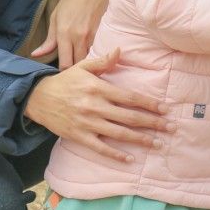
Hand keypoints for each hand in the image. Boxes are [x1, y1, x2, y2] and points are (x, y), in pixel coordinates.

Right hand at [24, 48, 174, 161]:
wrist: (38, 98)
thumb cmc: (66, 81)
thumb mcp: (83, 66)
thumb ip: (104, 61)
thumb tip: (120, 51)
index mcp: (99, 89)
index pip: (130, 98)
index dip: (150, 104)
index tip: (166, 109)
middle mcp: (96, 107)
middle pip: (130, 117)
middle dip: (153, 123)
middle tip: (171, 128)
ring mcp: (87, 124)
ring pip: (119, 133)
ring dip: (141, 139)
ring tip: (159, 143)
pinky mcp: (79, 137)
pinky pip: (100, 148)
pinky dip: (115, 155)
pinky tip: (130, 159)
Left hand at [31, 0, 109, 68]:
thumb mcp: (55, 17)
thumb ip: (49, 40)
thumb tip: (36, 54)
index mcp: (64, 33)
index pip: (65, 64)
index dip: (64, 72)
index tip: (62, 73)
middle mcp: (80, 37)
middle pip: (79, 64)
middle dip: (76, 70)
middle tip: (73, 71)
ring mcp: (94, 34)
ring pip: (91, 58)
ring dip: (87, 62)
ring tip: (84, 63)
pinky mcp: (105, 31)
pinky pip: (100, 49)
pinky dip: (97, 53)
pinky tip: (95, 53)